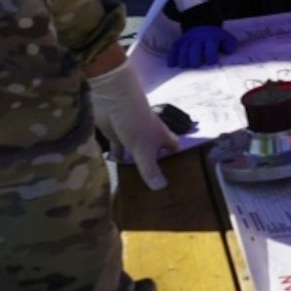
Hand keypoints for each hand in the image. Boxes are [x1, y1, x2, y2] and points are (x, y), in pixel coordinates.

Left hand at [87, 59, 179, 189]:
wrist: (114, 100)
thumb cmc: (136, 122)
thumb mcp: (144, 149)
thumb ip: (150, 169)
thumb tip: (162, 189)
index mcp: (161, 136)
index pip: (173, 146)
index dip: (175, 156)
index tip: (176, 172)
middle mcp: (149, 136)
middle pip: (155, 150)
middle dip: (155, 163)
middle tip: (154, 183)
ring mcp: (132, 135)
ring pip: (137, 151)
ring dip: (135, 162)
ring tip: (135, 181)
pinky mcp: (116, 135)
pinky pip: (118, 149)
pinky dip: (117, 157)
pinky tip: (115, 168)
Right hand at [167, 23, 238, 68]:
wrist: (203, 25)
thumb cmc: (216, 38)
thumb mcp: (227, 38)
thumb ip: (230, 45)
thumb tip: (227, 51)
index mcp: (211, 38)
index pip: (210, 47)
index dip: (210, 56)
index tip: (210, 63)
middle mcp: (198, 38)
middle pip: (194, 49)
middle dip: (194, 59)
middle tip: (196, 65)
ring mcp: (188, 39)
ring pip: (183, 49)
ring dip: (183, 59)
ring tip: (184, 66)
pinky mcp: (180, 41)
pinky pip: (174, 48)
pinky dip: (172, 56)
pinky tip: (171, 65)